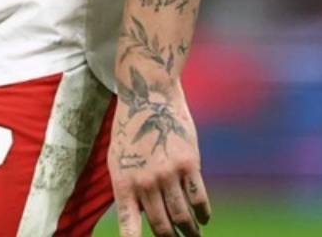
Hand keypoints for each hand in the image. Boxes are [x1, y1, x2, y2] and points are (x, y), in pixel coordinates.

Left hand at [110, 74, 211, 236]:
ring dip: (190, 232)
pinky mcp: (189, 165)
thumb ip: (130, 188)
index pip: (129, 226)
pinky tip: (203, 219)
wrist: (148, 97)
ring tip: (193, 236)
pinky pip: (199, 199)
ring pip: (183, 217)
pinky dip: (203, 214)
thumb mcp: (118, 159)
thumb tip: (142, 215)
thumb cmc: (130, 130)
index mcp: (123, 183)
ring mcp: (168, 175)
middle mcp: (145, 183)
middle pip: (162, 227)